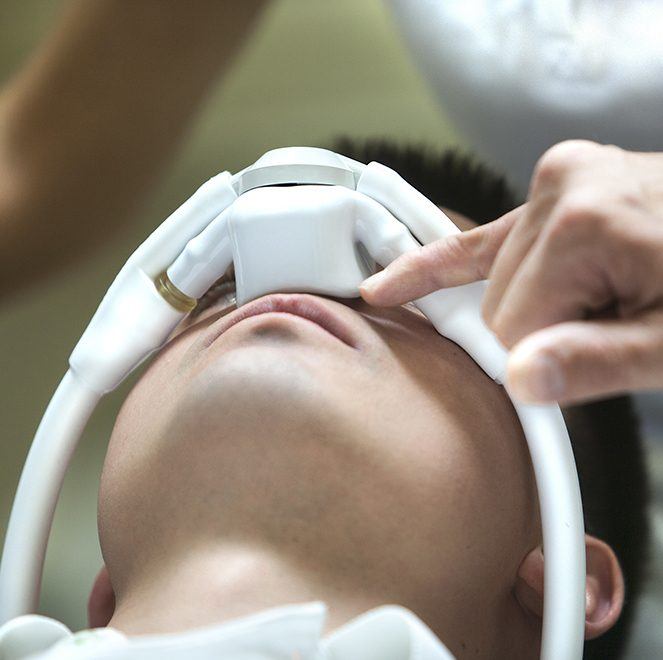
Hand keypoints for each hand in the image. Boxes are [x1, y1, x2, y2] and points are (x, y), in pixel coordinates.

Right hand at [360, 140, 662, 403]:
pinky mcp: (553, 184)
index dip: (543, 360)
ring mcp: (556, 179)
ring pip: (492, 281)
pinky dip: (436, 265)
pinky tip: (388, 287)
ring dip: (534, 307)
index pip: (512, 327)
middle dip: (540, 333)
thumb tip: (519, 379)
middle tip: (607, 328)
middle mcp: (561, 186)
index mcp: (586, 224)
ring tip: (603, 299)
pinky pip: (479, 237)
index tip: (580, 368)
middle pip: (498, 303)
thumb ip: (598, 362)